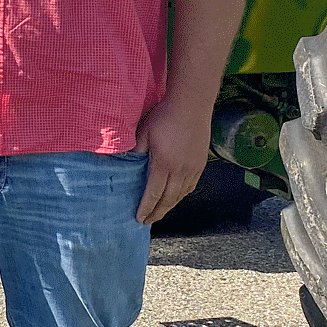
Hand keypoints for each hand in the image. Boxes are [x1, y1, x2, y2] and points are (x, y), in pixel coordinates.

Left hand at [133, 93, 212, 224]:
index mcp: (163, 164)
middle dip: (157, 212)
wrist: (192, 105)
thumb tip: (126, 162)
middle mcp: (180, 171)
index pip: (153, 193)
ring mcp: (193, 168)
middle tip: (148, 221)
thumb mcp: (144, 132)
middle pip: (168, 199)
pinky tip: (176, 197)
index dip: (146, 207)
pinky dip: (182, 195)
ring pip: (181, 195)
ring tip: (160, 212)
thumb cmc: (165, 116)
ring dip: (170, 206)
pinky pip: (191, 186)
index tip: (139, 218)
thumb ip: (136, 150)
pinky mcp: (201, 164)